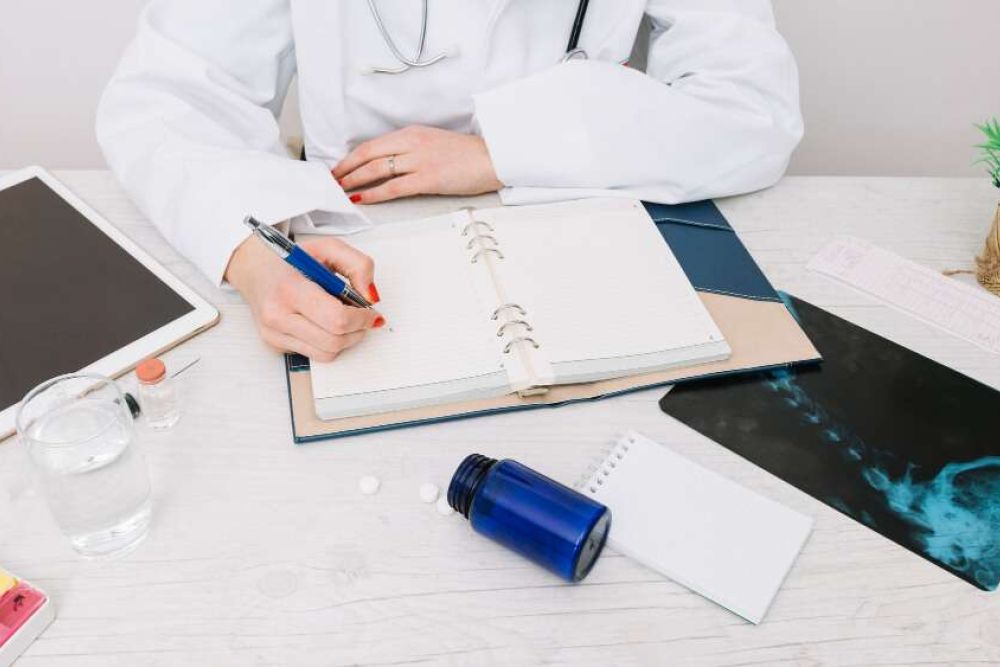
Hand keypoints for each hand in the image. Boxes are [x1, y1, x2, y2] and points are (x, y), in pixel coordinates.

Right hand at [225, 235, 383, 361]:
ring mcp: (274, 334)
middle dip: (357, 331)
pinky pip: (314, 355)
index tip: (370, 312)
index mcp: (289, 289)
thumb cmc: (290, 260)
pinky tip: (326, 324)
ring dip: (345, 340)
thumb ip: (358, 265)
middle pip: (333, 341)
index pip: (336, 319)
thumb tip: (371, 297)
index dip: (361, 319)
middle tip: (363, 317)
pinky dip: (328, 343)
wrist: (254, 269)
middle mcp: (277, 315)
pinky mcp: (275, 345)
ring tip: (346, 320)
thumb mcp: (327, 248)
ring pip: (326, 354)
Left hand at [333, 125, 503, 203]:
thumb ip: (411, 151)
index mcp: (412, 133)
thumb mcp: (434, 144)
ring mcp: (419, 160)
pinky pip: (393, 186)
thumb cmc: (468, 155)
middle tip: (332, 180)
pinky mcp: (428, 178)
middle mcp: (412, 143)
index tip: (340, 167)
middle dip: (346, 168)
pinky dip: (374, 192)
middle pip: (368, 154)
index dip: (351, 157)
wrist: (494, 158)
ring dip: (354, 180)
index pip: (373, 144)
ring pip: (376, 169)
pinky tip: (363, 198)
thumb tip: (391, 165)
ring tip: (341, 190)